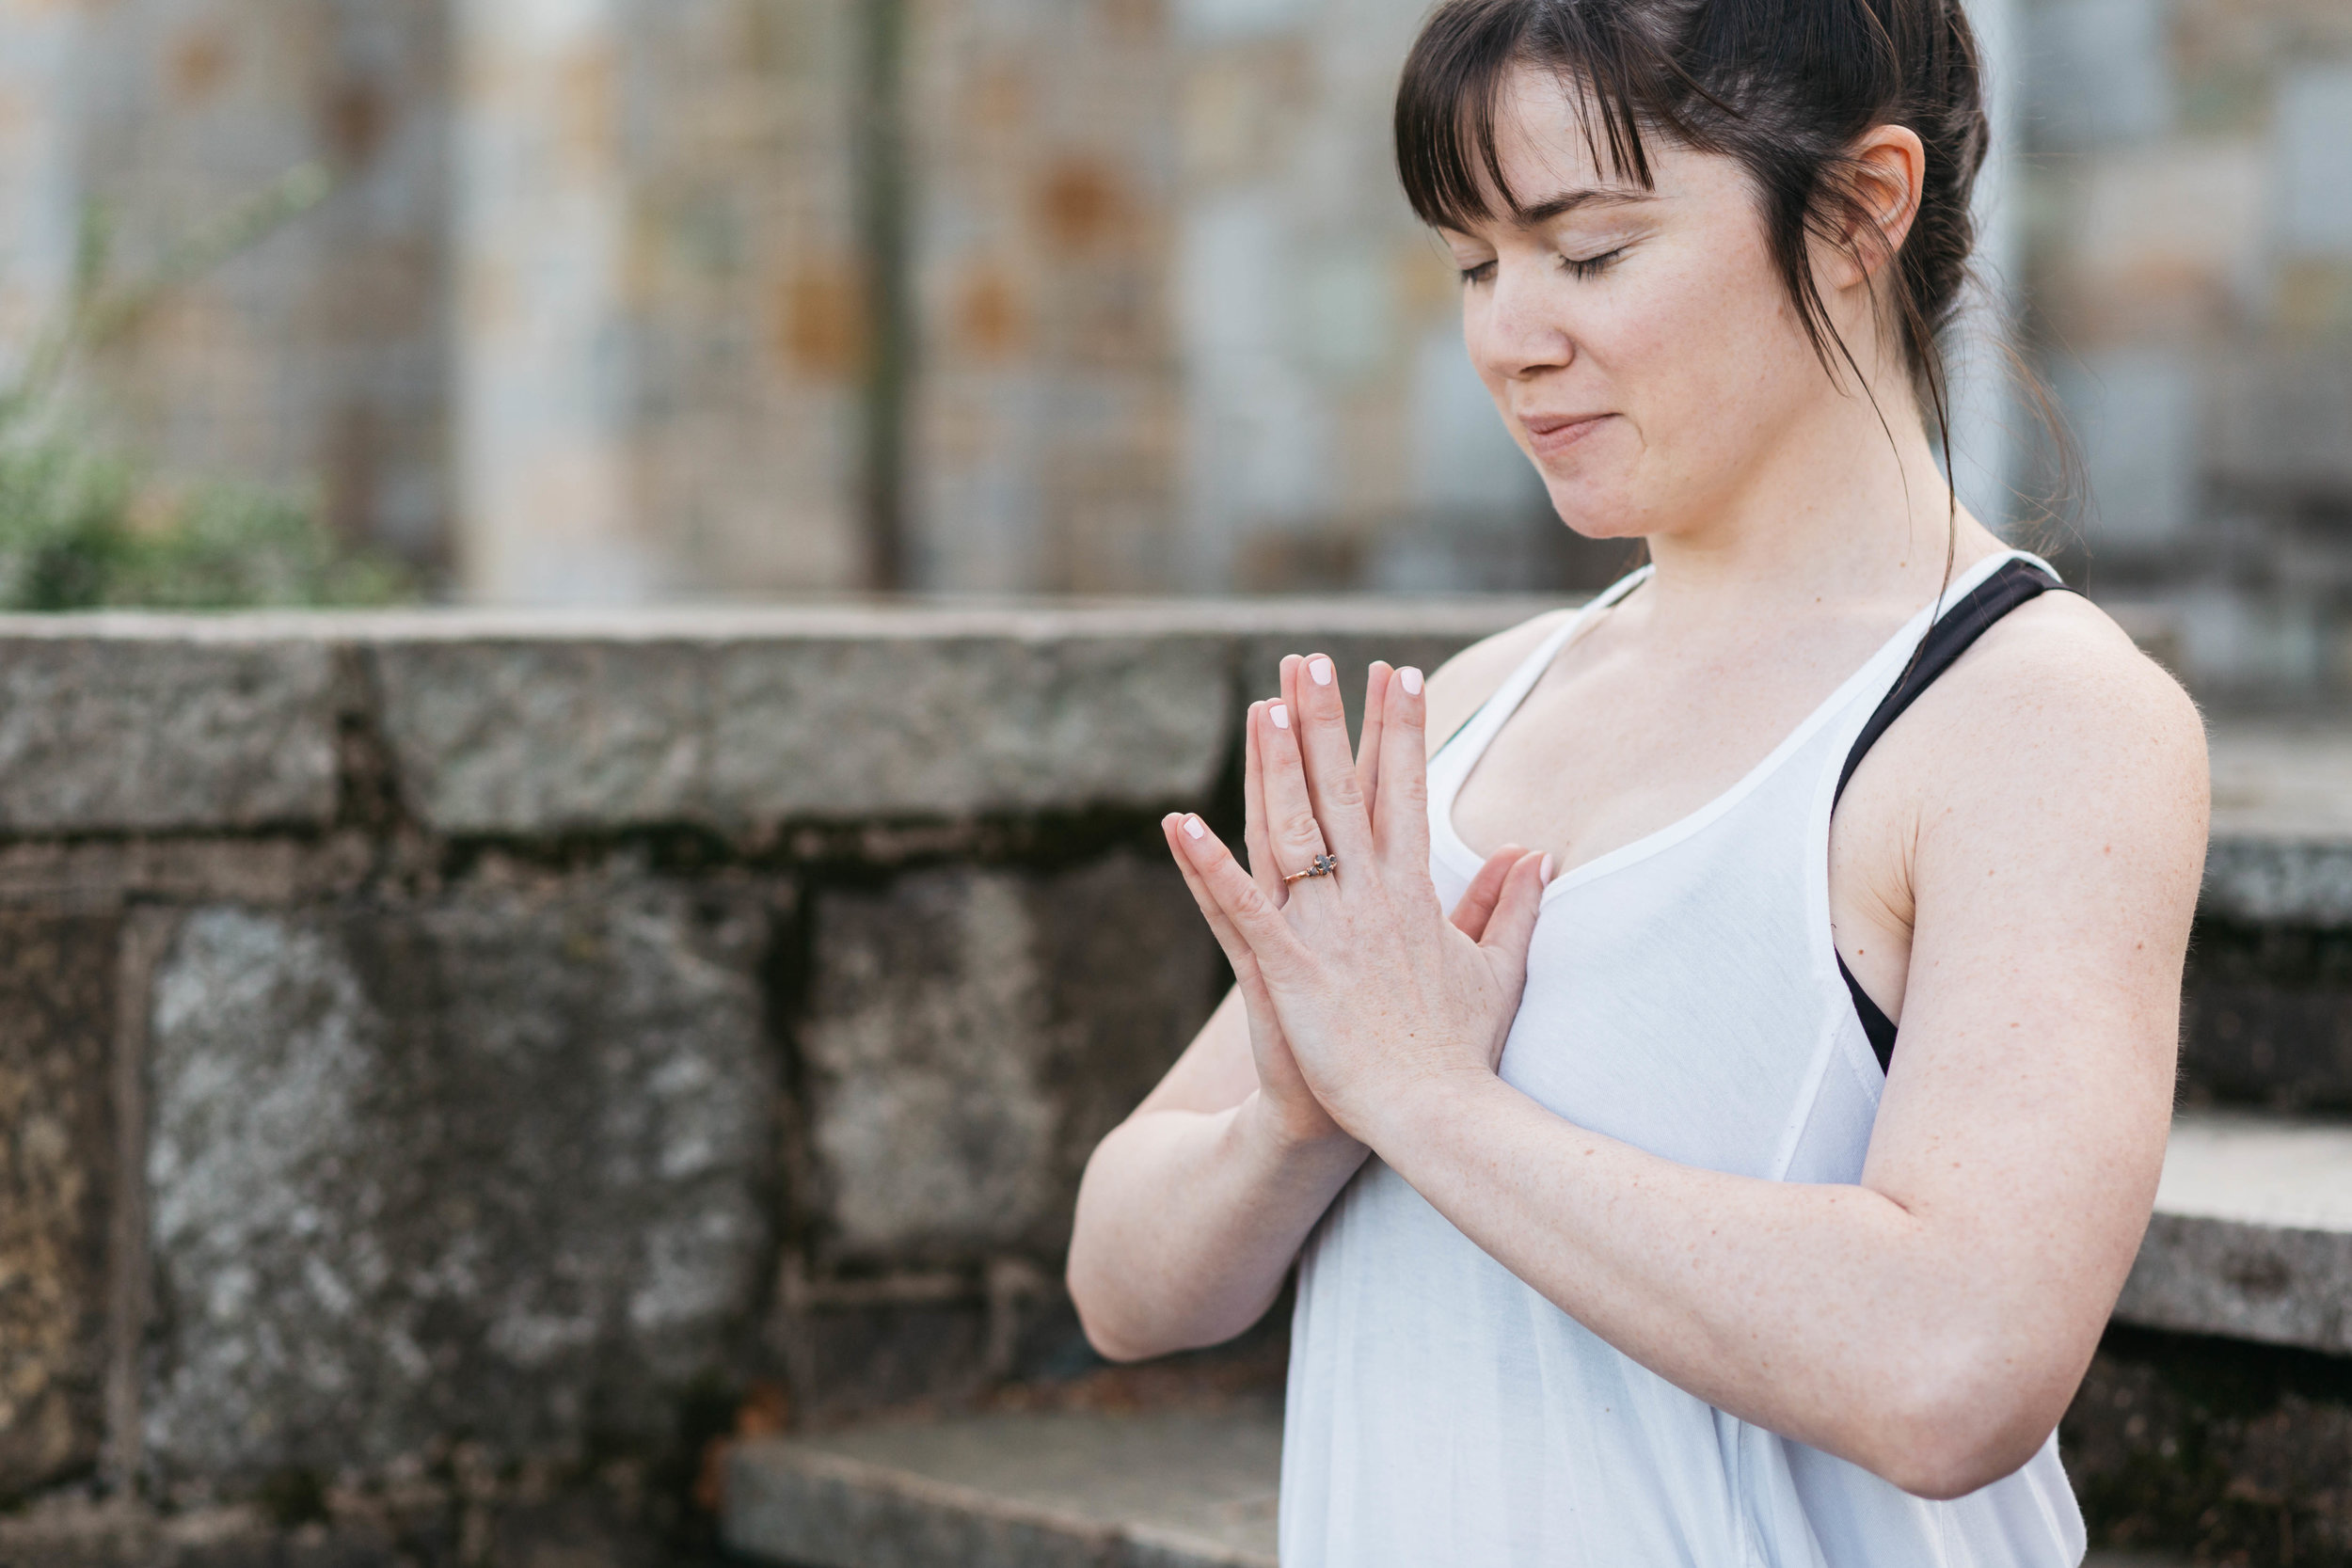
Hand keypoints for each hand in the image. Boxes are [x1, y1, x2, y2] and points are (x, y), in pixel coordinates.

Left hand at [1163, 655, 1549, 1146]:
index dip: (1401, 731)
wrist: (1436, 1118)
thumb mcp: (1497, 970)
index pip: (1407, 792)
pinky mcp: (1289, 971)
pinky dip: (1207, 865)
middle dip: (1328, 721)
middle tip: (1309, 659)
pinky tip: (1178, 822)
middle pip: (1344, 792)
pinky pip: (1240, 907)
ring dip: (1275, 766)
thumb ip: (1510, 907)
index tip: (1398, 673)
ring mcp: (1328, 932)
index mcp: (1415, 893)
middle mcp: (1370, 899)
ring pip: (1293, 831)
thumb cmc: (1459, 1051)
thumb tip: (1533, 853)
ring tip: (1262, 704)